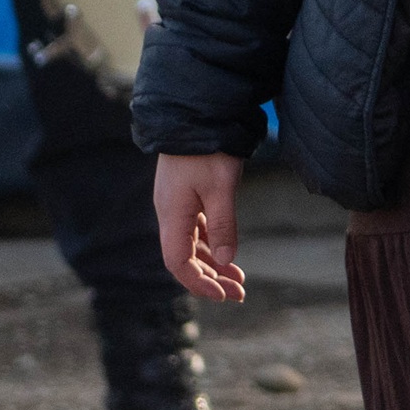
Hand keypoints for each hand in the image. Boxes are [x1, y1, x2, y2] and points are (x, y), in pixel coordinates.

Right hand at [153, 151, 246, 302]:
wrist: (197, 115)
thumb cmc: (208, 150)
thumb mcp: (221, 187)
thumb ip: (223, 224)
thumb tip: (226, 260)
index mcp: (172, 216)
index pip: (178, 263)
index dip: (199, 283)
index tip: (223, 295)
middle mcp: (170, 215)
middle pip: (186, 259)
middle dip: (210, 279)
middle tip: (239, 295)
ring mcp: (177, 207)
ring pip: (192, 246)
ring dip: (213, 265)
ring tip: (238, 281)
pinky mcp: (187, 198)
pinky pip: (197, 232)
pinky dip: (212, 246)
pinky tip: (227, 256)